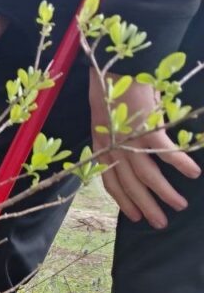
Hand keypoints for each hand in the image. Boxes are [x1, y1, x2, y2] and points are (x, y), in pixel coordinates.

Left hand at [89, 72, 200, 228]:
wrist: (115, 68)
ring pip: (147, 175)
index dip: (123, 201)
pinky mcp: (145, 128)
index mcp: (100, 148)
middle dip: (145, 206)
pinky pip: (165, 152)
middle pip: (130, 185)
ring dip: (164, 192)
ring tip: (179, 205)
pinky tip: (192, 173)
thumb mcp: (109, 122)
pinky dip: (179, 164)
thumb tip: (133, 155)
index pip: (111, 182)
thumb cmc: (114, 92)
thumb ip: (118, 141)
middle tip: (160, 223)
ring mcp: (128, 140)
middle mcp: (112, 148)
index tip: (135, 216)